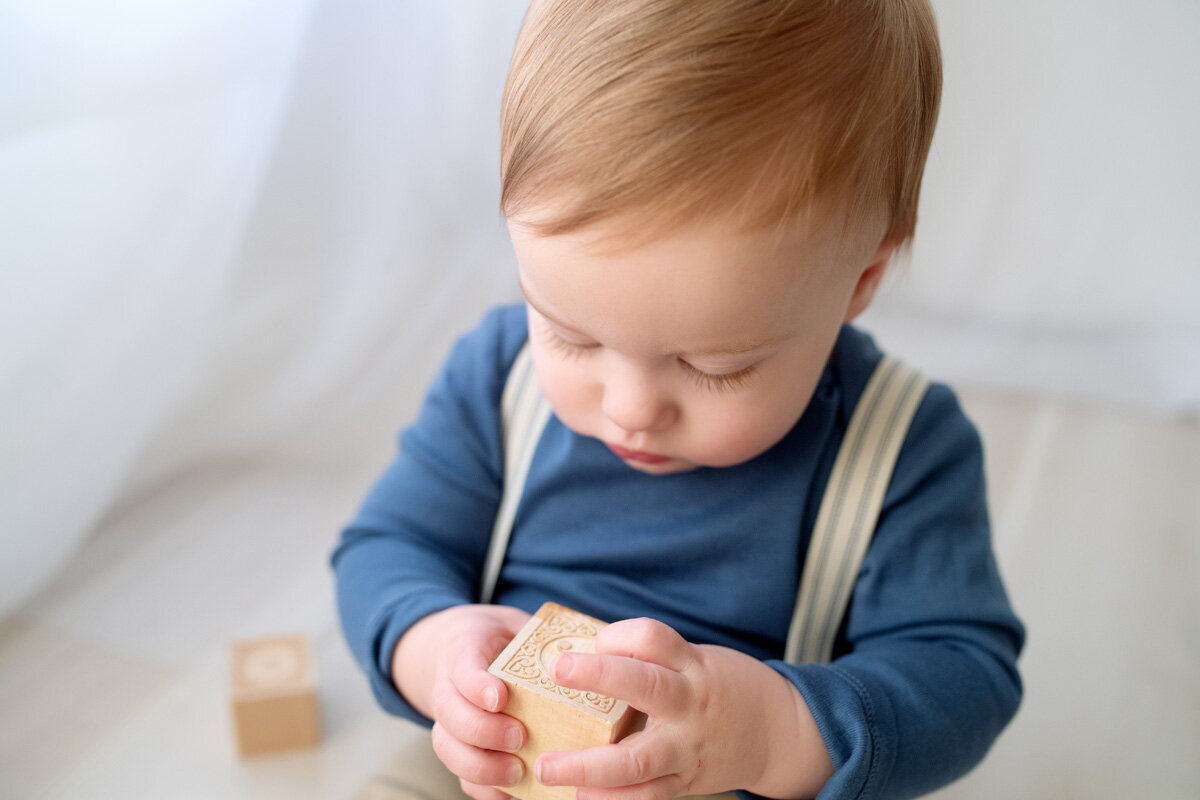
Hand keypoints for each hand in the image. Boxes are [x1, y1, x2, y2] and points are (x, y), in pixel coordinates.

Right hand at [392, 604, 532, 799]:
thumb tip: (589, 653)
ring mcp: (449, 720)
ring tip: (517, 772)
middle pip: (449, 712)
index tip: (500, 697)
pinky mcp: (459, 748)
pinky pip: (461, 774)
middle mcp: (448, 687)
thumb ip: (541, 637)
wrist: (466, 649)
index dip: (476, 684)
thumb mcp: (516, 625)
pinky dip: (483, 789)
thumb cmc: (502, 640)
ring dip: (480, 765)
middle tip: (519, 736)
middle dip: (482, 729)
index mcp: (463, 651)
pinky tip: (512, 792)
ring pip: (448, 747)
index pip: (461, 666)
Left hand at [534, 617, 833, 799]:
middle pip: (645, 686)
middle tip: (559, 670)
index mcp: (692, 666)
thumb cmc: (722, 688)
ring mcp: (686, 749)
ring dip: (588, 767)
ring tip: (548, 768)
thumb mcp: (695, 660)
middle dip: (600, 676)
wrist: (777, 733)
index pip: (654, 638)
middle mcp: (690, 705)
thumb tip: (585, 654)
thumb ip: (649, 660)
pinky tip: (581, 798)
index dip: (620, 633)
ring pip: (636, 760)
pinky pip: (645, 797)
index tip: (592, 639)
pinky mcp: (684, 782)